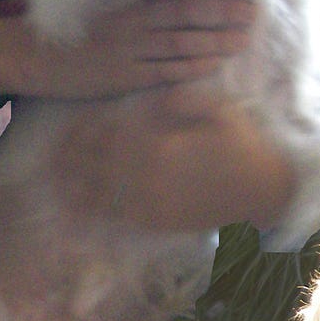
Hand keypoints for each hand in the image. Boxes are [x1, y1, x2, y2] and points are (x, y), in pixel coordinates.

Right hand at [6, 0, 255, 99]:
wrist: (33, 55)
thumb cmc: (78, 34)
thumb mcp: (111, 13)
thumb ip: (146, 11)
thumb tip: (180, 7)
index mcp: (130, 7)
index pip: (176, 0)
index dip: (208, 0)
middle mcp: (132, 26)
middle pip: (185, 17)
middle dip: (220, 15)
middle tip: (250, 16)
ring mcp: (129, 52)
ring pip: (180, 45)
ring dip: (214, 42)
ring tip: (242, 40)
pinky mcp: (124, 77)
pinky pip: (164, 72)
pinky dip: (191, 67)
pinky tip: (214, 64)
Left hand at [57, 83, 293, 230]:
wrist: (265, 193)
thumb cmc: (245, 149)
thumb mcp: (221, 112)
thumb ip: (186, 101)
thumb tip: (156, 98)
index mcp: (160, 144)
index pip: (110, 134)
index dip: (87, 130)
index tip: (75, 125)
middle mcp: (148, 175)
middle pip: (95, 164)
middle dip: (70, 157)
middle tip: (54, 151)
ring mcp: (152, 202)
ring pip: (98, 193)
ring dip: (71, 185)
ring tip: (54, 179)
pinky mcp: (158, 222)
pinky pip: (117, 218)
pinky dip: (92, 214)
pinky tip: (74, 208)